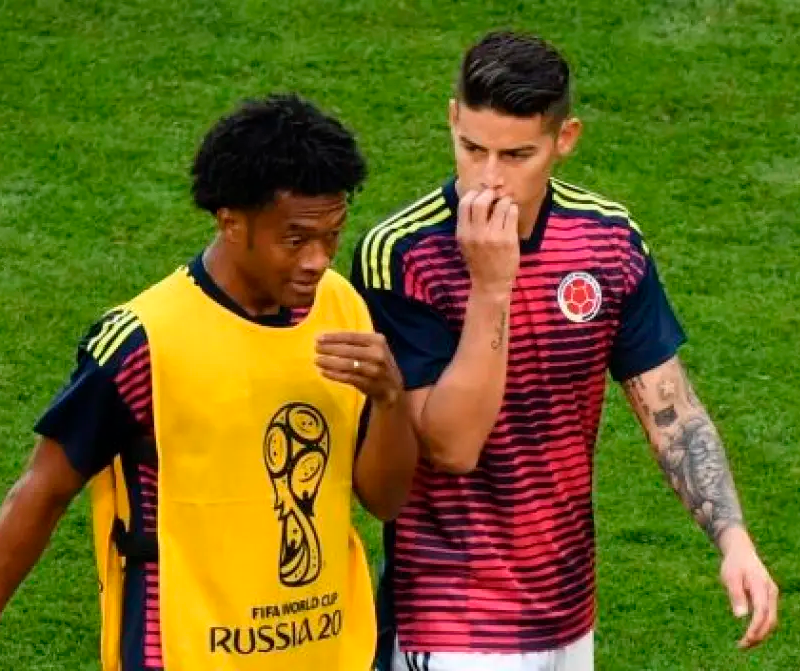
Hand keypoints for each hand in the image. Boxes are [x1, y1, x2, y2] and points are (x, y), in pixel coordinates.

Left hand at [315, 332, 403, 405]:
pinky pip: (347, 378)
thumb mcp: (374, 348)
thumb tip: (329, 339)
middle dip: (329, 349)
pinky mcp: (369, 383)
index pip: (352, 336)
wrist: (392, 388)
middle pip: (348, 350)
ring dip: (329, 362)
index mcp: (378, 341)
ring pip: (347, 364)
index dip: (334, 337)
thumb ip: (357, 343)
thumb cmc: (378, 364)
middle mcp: (378, 354)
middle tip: (315, 348)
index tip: (318, 338)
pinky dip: (334, 375)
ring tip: (317, 360)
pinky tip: (324, 372)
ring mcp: (374, 370)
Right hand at [457, 189, 519, 294]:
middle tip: (494, 194)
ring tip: (506, 203)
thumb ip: (468, 224)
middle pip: (480, 201)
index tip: (480, 193)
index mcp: (463, 233)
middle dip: (489, 193)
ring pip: (500, 205)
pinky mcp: (508, 239)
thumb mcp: (465, 243)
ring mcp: (493, 236)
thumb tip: (477, 199)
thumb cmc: (478, 261)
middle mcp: (476, 233)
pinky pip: (511, 214)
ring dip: (504, 200)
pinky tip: (511, 212)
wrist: (491, 282)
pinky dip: (512, 209)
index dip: (473, 194)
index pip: (464, 204)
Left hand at [718, 527, 778, 648]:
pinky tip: (749, 634)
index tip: (746, 638)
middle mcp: (770, 592)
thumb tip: (740, 617)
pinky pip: (768, 616)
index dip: (756, 627)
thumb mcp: (730, 577)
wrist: (741, 551)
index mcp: (761, 586)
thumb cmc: (733, 564)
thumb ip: (736, 595)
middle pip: (770, 620)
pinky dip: (761, 627)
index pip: (762, 612)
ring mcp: (771, 595)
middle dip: (758, 636)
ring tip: (744, 643)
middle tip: (742, 646)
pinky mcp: (768, 597)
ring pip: (771, 620)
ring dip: (760, 634)